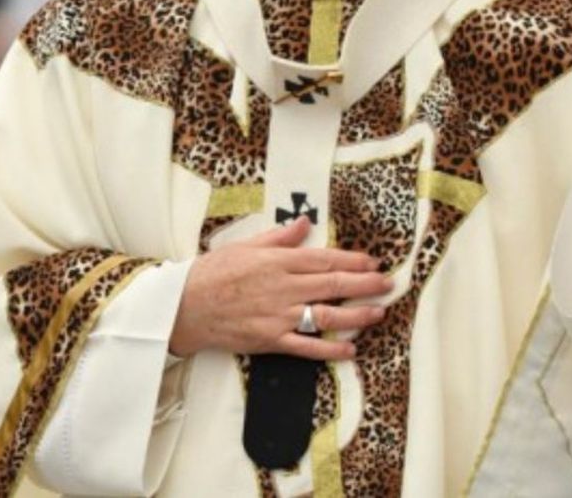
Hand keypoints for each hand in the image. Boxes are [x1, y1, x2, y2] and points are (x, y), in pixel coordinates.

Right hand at [169, 215, 391, 359]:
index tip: (373, 262)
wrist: (182, 307)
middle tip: (388, 284)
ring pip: (327, 316)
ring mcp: (278, 316)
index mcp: (279, 262)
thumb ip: (279, 237)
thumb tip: (305, 222)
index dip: (354, 260)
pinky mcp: (270, 340)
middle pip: (334, 285)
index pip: (326, 259)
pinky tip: (350, 349)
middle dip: (366, 284)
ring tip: (379, 313)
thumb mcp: (245, 245)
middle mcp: (284, 288)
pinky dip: (330, 350)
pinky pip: (306, 347)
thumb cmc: (212, 273)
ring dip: (357, 315)